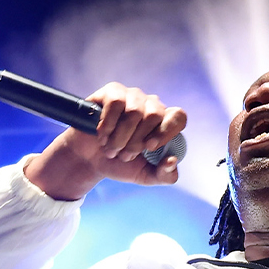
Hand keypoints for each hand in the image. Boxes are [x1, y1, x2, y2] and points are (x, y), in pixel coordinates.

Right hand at [23, 82, 187, 200]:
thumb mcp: (145, 176)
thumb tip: (173, 160)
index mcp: (164, 122)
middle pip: (154, 115)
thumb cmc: (120, 164)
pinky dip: (107, 124)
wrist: (90, 161)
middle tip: (124, 155)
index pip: (178, 117)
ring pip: (134, 111)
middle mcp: (151, 105)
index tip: (149, 147)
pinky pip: (116, 103)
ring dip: (119, 137)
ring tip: (111, 148)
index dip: (166, 131)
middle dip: (136, 141)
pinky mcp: (112, 92)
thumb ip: (165, 175)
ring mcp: (132, 96)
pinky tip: (101, 134)